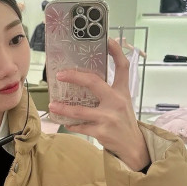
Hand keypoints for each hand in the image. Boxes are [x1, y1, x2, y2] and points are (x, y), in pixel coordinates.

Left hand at [47, 38, 150, 171]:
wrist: (133, 146)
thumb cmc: (123, 121)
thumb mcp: (123, 102)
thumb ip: (109, 90)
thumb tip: (86, 79)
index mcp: (122, 91)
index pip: (122, 66)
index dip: (116, 51)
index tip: (107, 39)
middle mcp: (116, 101)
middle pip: (93, 82)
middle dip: (74, 77)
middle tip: (60, 75)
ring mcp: (108, 117)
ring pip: (80, 110)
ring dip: (63, 108)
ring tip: (52, 105)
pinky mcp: (101, 131)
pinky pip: (80, 126)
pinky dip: (71, 124)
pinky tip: (66, 122)